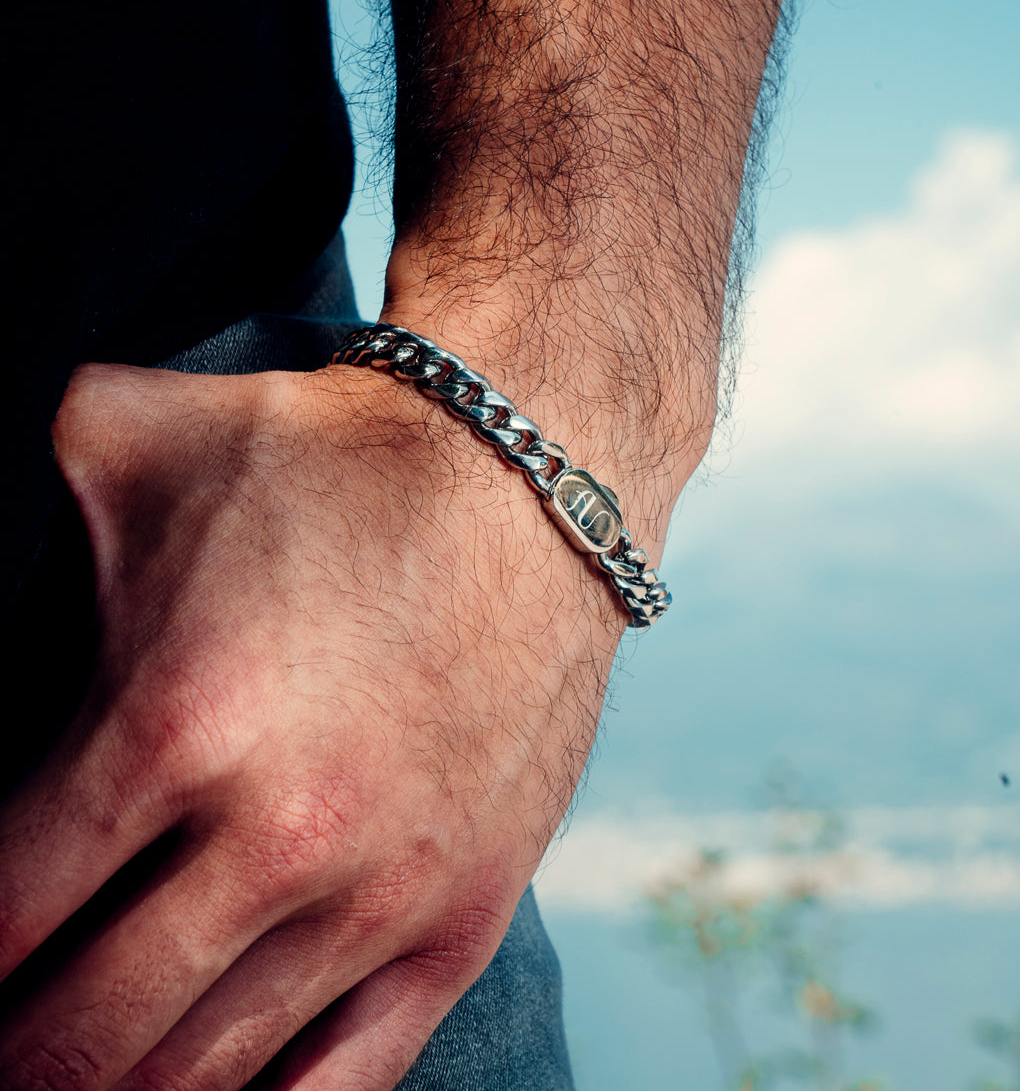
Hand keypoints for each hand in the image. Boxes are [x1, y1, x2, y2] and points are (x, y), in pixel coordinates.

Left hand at [0, 360, 624, 1089]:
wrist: (527, 483)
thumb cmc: (331, 460)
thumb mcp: (133, 434)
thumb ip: (8, 493)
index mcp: (168, 724)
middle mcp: (275, 836)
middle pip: (76, 1036)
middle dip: (13, 1058)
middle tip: (0, 1044)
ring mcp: (378, 894)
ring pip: (197, 1076)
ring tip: (72, 1073)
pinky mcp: (461, 919)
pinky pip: (343, 1084)